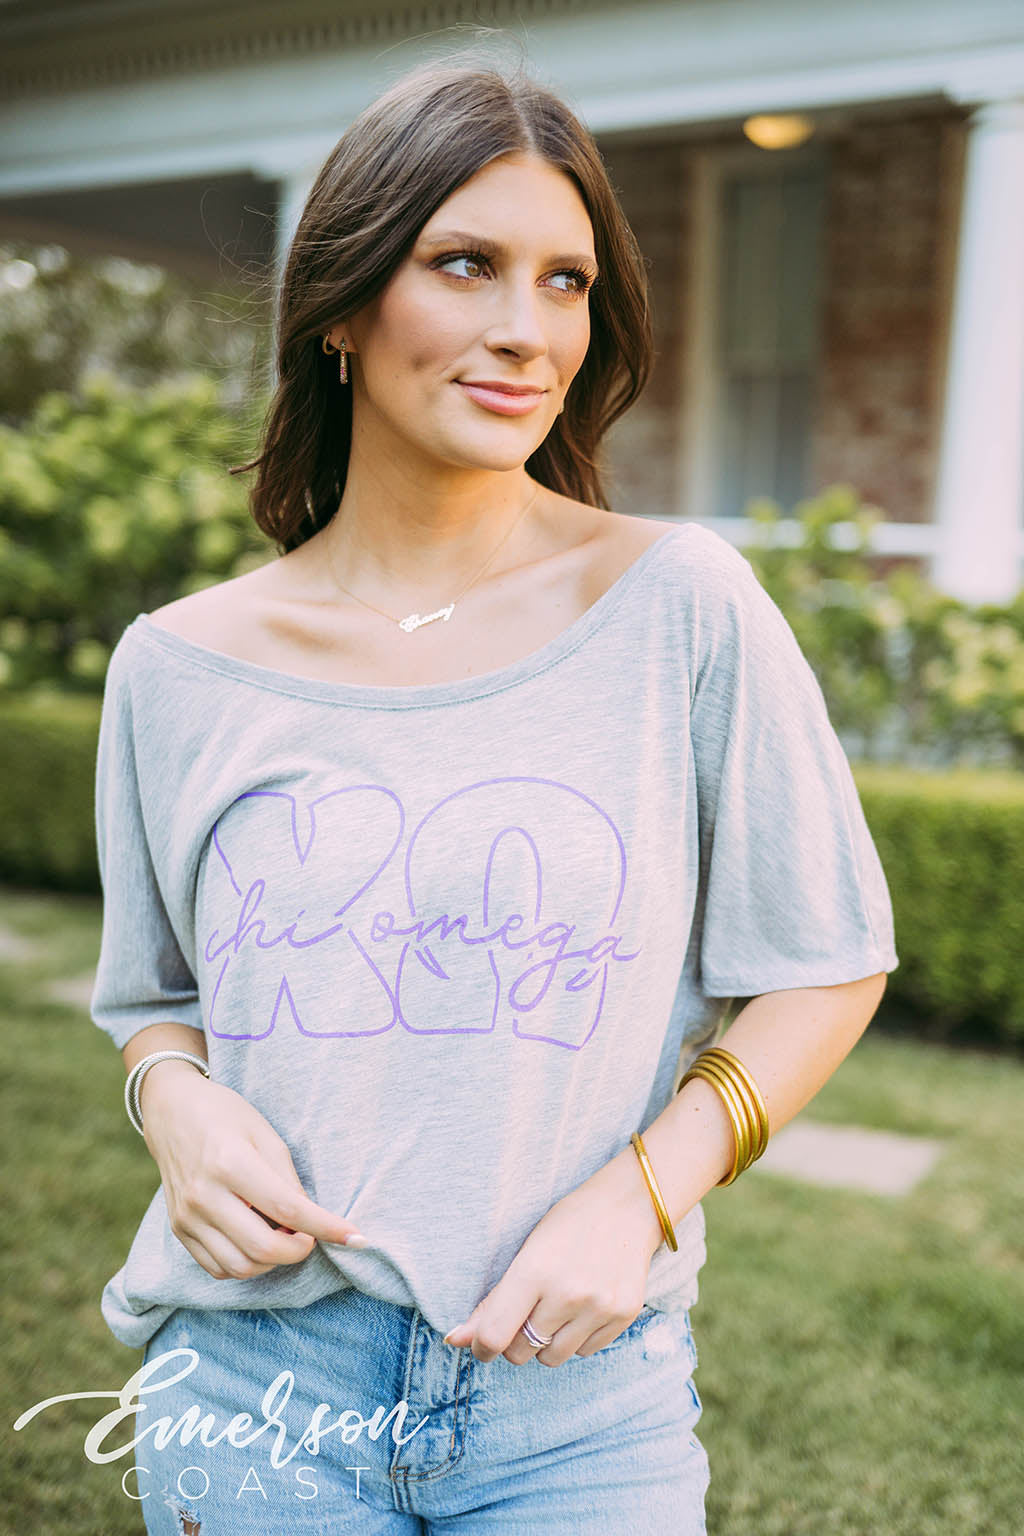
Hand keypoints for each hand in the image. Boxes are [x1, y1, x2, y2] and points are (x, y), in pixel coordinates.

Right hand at [139, 1061, 367, 1280]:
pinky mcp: (178, 1230)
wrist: (171, 1111)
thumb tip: (309, 1220)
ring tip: (283, 1236)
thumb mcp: (266, 1134)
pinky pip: (218, 1268)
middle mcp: (204, 1195)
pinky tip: (257, 1241)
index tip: (356, 1237)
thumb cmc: (226, 1115)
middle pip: (262, 1248)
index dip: (326, 1228)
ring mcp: (187, 1217)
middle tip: (311, 1235)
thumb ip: (288, 1180)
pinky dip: (246, 1264)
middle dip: (299, 1251)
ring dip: (273, 1261)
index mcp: (230, 1163)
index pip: (287, 1210)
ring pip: (240, 1267)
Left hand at [442, 1143, 665, 1366]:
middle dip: (514, 1341)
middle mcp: (568, 1294)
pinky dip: (577, 1338)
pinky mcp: (623, 1316)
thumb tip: (454, 1339)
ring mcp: (599, 1308)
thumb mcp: (527, 1252)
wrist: (627, 1206)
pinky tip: (583, 1307)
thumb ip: (493, 1301)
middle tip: (525, 1313)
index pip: (494, 1335)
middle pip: (520, 1353)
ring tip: (556, 1308)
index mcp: (534, 1270)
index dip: (481, 1346)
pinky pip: (585, 1352)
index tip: (482, 1342)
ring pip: (552, 1358)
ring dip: (546, 1343)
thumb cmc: (568, 1225)